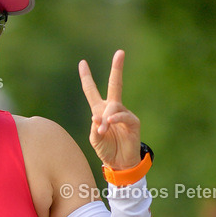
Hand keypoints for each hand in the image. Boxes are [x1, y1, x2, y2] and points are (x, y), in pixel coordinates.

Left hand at [79, 49, 140, 168]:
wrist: (120, 164)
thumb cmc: (106, 150)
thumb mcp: (95, 140)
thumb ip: (94, 129)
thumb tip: (97, 118)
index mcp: (100, 110)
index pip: (91, 91)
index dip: (87, 77)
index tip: (82, 62)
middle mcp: (112, 109)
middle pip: (115, 84)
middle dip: (117, 68)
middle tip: (120, 52)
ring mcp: (124, 114)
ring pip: (114, 107)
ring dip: (106, 118)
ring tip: (103, 130)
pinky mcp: (133, 122)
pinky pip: (123, 116)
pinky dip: (115, 118)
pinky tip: (110, 122)